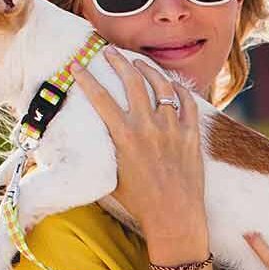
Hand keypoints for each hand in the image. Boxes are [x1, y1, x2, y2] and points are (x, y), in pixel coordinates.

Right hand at [70, 48, 204, 239]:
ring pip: (161, 86)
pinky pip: (187, 102)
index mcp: (124, 137)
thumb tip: (92, 138)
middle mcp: (148, 127)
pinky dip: (178, 88)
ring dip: (148, 69)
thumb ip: (105, 150)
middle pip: (132, 81)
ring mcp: (173, 128)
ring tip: (138, 62)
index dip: (86, 78)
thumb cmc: (139, 202)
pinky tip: (171, 83)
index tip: (77, 64)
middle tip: (109, 52)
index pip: (100, 98)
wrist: (174, 217)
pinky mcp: (192, 134)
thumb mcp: (112, 175)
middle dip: (117, 61)